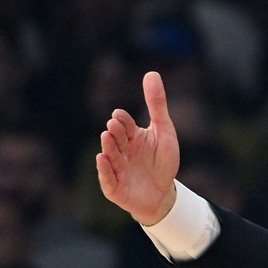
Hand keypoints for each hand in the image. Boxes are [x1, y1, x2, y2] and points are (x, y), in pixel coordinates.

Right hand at [96, 71, 179, 224]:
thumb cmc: (163, 161)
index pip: (124, 124)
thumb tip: (152, 72)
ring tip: (107, 137)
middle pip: (116, 138)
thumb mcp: (164, 131)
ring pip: (111, 155)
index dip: (123, 120)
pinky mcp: (114, 187)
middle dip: (116, 133)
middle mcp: (121, 150)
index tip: (120, 116)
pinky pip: (107, 178)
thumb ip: (157, 104)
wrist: (164, 194)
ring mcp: (116, 168)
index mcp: (132, 136)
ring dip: (109, 147)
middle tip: (114, 126)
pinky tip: (102, 159)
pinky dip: (104, 170)